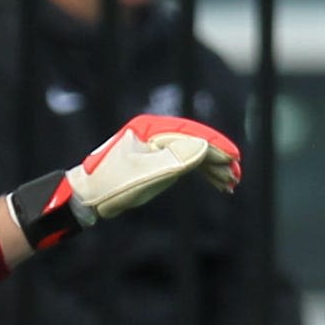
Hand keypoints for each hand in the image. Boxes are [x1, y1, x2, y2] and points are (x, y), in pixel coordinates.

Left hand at [14, 112, 241, 248]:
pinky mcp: (157, 160)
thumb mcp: (145, 174)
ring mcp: (157, 146)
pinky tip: (217, 184)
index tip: (234, 159)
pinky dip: (202, 173)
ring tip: (230, 185)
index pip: (192, 133)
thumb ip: (176, 159)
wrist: (88, 197)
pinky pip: (186, 162)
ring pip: (194, 153)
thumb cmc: (111, 185)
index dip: (215, 146)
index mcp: (151, 128)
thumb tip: (204, 147)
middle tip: (236, 177)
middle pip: (196, 142)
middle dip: (219, 159)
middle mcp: (156, 133)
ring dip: (213, 168)